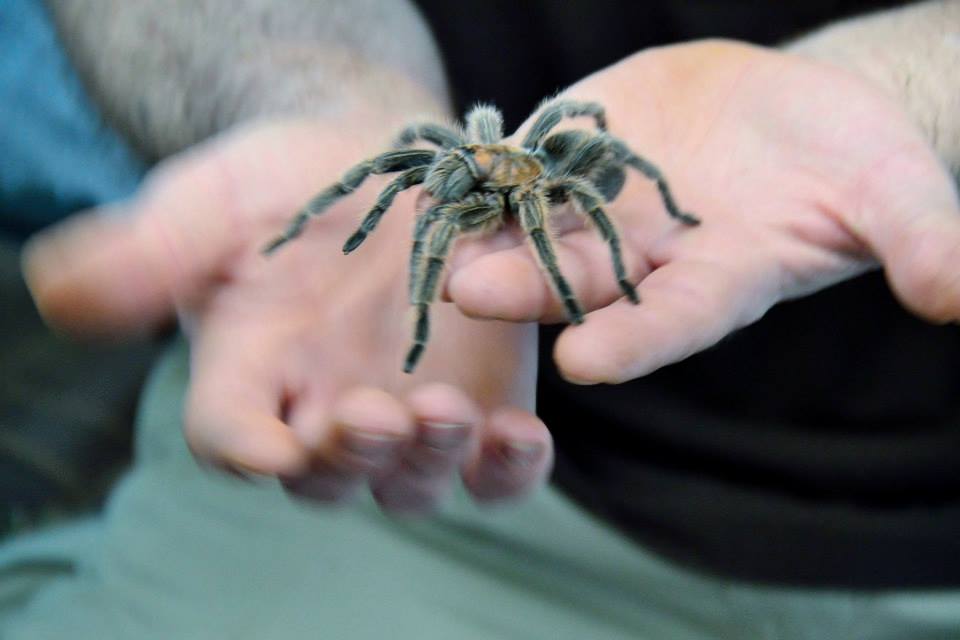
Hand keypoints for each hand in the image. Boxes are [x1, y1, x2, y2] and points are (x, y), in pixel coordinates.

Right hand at [22, 117, 550, 511]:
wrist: (385, 157)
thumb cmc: (286, 181)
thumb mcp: (212, 200)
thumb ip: (150, 251)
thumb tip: (60, 292)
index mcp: (249, 372)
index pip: (231, 435)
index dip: (246, 447)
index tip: (268, 442)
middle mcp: (324, 407)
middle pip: (328, 475)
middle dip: (348, 456)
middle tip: (371, 415)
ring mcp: (407, 411)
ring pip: (412, 483)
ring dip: (428, 462)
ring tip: (443, 411)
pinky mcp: (482, 398)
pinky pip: (494, 466)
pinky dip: (509, 468)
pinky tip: (521, 437)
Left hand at [447, 40, 959, 383]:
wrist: (795, 110)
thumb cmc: (853, 159)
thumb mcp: (895, 193)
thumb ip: (921, 242)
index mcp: (716, 280)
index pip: (673, 322)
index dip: (635, 341)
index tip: (588, 362)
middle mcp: (648, 257)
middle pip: (583, 280)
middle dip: (528, 287)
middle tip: (469, 292)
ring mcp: (605, 204)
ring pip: (538, 224)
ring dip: (485, 230)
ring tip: (432, 228)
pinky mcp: (577, 150)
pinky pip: (526, 159)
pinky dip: (485, 162)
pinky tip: (439, 161)